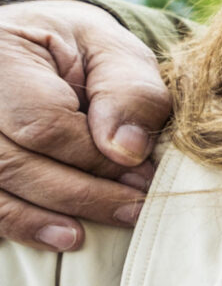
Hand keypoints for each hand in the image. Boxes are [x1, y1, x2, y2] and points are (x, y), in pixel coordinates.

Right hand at [0, 0, 166, 248]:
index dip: (95, 159)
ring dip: (38, 219)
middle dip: (77, 194)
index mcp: (0, 52)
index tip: (142, 176)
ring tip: (82, 236)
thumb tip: (128, 150)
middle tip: (131, 210)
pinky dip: (12, 222)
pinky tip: (47, 236)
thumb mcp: (114, 51)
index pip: (42, 124)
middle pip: (10, 163)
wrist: (36, 48)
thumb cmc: (79, 51)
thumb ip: (130, 91)